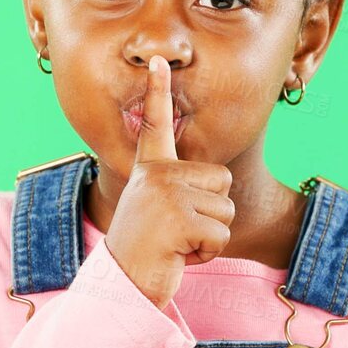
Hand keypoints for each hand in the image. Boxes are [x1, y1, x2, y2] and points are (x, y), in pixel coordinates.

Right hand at [102, 55, 234, 309]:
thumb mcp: (157, 211)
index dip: (159, 91)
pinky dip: (207, 253)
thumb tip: (212, 184)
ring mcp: (166, 194)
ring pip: (226, 210)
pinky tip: (179, 255)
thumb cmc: (147, 252)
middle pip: (222, 182)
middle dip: (212, 214)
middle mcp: (156, 175)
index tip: (158, 60)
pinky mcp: (179, 219)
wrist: (122, 286)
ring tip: (176, 244)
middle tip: (177, 232)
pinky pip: (221, 234)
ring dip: (210, 237)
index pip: (156, 125)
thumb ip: (178, 191)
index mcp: (150, 169)